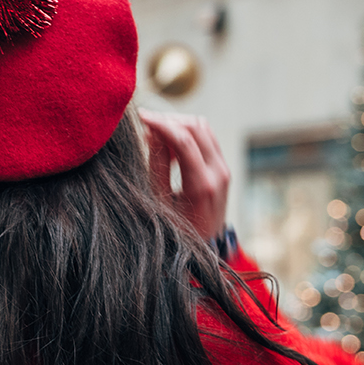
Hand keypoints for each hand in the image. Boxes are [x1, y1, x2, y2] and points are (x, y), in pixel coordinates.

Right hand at [139, 110, 229, 239]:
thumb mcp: (159, 201)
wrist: (205, 247)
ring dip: (178, 124)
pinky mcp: (222, 166)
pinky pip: (206, 137)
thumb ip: (157, 165)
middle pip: (195, 126)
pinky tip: (170, 145)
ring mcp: (224, 168)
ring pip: (202, 127)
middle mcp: (219, 173)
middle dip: (168, 119)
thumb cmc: (177, 230)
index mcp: (203, 184)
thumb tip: (152, 133)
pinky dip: (187, 133)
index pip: (184, 139)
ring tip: (156, 136)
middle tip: (145, 124)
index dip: (160, 123)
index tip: (140, 117)